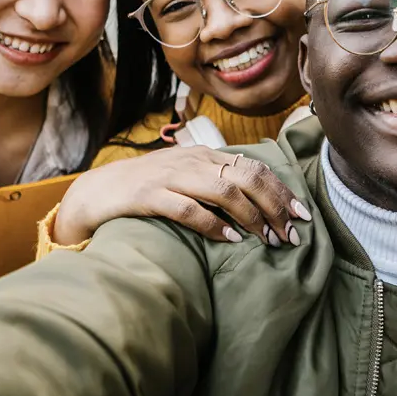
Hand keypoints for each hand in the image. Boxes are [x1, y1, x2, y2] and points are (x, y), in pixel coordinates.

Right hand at [53, 145, 311, 245]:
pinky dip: (213, 224)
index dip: (281, 190)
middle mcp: (191, 161)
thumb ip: (216, 183)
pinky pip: (188, 209)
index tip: (301, 214)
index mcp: (204, 155)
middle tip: (290, 232)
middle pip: (246, 176)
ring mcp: (170, 177)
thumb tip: (258, 202)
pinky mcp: (149, 196)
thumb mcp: (185, 179)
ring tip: (267, 239)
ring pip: (224, 190)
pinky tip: (230, 239)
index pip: (253, 167)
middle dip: (274, 205)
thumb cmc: (145, 189)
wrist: (95, 193)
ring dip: (251, 216)